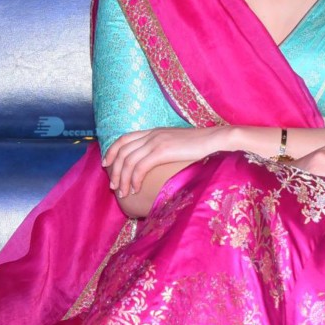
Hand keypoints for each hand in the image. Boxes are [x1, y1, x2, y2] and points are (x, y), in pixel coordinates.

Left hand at [103, 126, 230, 197]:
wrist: (217, 140)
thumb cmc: (201, 146)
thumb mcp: (177, 145)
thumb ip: (164, 149)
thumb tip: (156, 164)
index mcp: (153, 131)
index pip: (124, 138)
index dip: (112, 151)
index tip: (106, 164)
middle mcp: (151, 134)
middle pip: (122, 151)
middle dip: (114, 170)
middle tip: (113, 186)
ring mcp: (156, 141)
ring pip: (128, 161)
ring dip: (122, 178)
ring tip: (123, 193)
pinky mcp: (162, 150)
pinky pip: (140, 166)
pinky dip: (134, 179)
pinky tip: (135, 189)